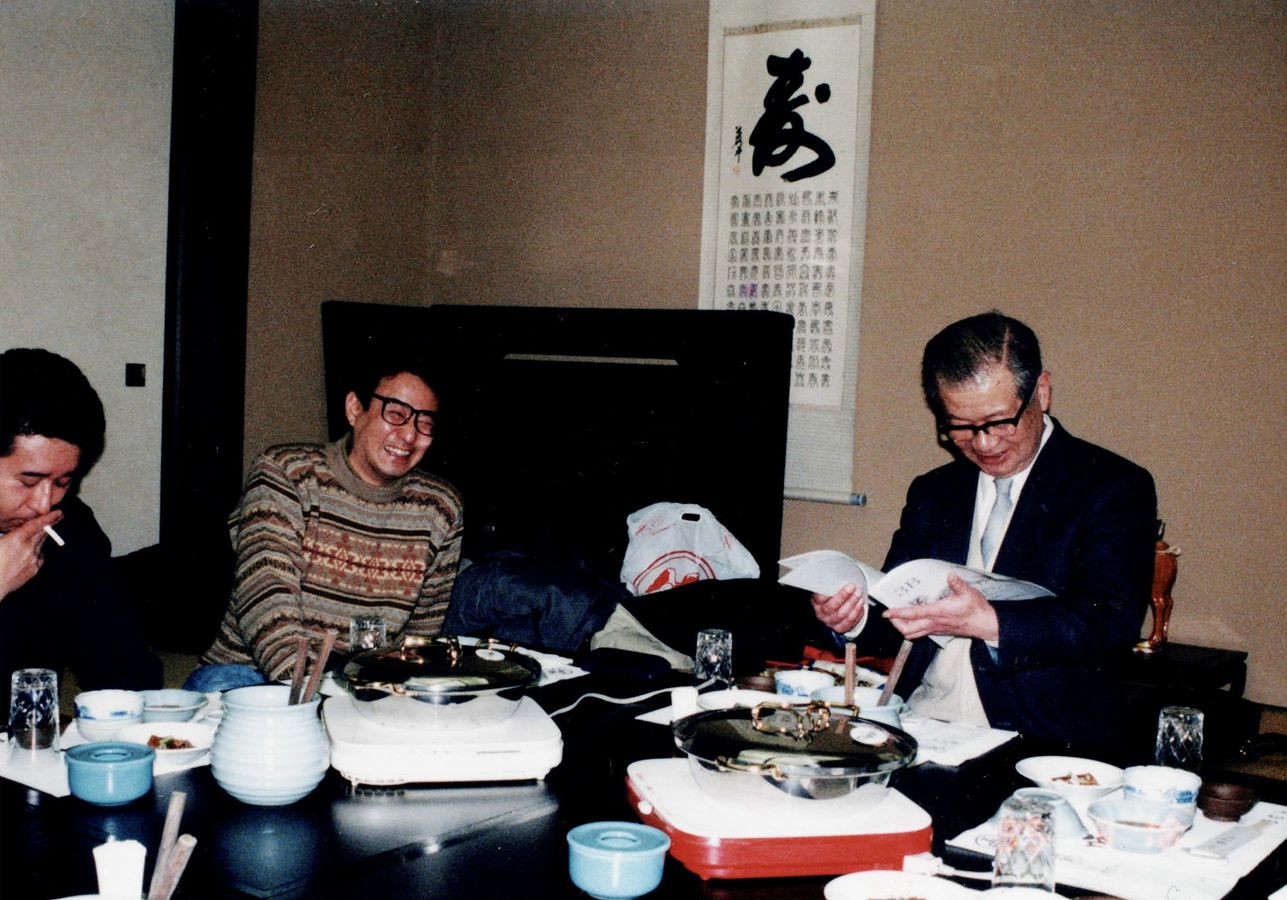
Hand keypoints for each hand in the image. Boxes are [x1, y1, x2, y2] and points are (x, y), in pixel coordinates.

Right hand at [0, 511, 61, 599]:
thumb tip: (15, 531)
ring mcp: (33, 559)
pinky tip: (24, 555)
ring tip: (31, 538)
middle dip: (49, 525)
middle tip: (56, 518)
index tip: (58, 513)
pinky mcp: (34, 569)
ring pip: (40, 545)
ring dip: (38, 540)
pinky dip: (34, 553)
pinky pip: (38, 557)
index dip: (49, 518)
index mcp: (17, 539)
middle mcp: (29, 548)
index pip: (37, 524)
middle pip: (42, 533)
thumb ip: (8, 535)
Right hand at [810, 582, 867, 633]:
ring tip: (859, 595)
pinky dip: (856, 614)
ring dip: (853, 605)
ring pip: (842, 615)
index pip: (821, 598)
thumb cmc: (831, 595)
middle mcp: (821, 613)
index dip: (836, 592)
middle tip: (855, 589)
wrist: (834, 609)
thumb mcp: (828, 587)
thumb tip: (841, 572)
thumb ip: (832, 583)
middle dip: (846, 597)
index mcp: (816, 601)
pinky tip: (860, 605)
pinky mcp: (838, 628)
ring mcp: (829, 622)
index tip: (848, 585)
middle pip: (832, 607)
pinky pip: (848, 623)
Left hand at [882, 573, 999, 640]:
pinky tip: (913, 620)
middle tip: (890, 615)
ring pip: (913, 634)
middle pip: (908, 629)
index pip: (913, 614)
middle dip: (896, 623)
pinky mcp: (940, 631)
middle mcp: (934, 623)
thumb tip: (950, 575)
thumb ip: (958, 584)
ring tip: (898, 618)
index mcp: (938, 613)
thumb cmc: (977, 609)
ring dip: (903, 627)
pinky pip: (921, 633)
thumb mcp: (969, 593)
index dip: (898, 614)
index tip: (887, 612)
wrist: (986, 625)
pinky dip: (913, 628)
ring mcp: (936, 629)